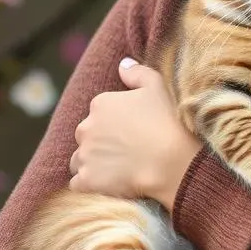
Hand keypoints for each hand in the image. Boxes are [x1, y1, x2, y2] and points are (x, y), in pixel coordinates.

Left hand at [69, 58, 200, 211]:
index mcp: (100, 104)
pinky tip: (108, 185)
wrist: (173, 162)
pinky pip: (78, 184)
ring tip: (117, 171)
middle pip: (86, 136)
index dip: (115, 124)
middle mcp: (86, 127)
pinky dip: (89, 185)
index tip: (132, 133)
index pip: (98, 114)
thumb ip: (136, 73)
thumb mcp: (157, 87)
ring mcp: (84, 155)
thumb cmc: (168, 122)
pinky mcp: (86, 180)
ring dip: (92, 164)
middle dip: (100, 143)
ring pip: (79, 160)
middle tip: (126, 152)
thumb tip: (122, 64)